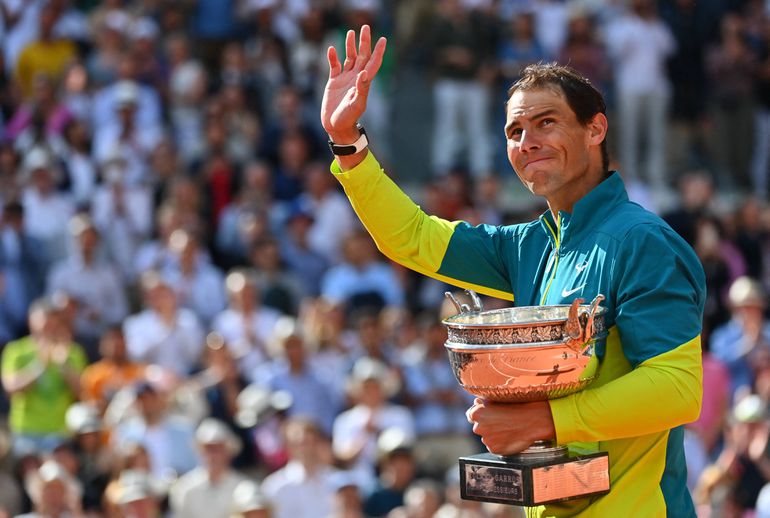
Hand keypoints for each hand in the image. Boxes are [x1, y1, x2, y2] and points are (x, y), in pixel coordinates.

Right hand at [320, 25, 386, 142]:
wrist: (335, 125)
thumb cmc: (348, 118)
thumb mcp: (356, 104)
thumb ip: (361, 89)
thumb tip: (364, 73)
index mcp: (363, 82)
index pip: (373, 63)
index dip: (378, 52)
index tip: (383, 39)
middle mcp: (355, 78)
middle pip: (362, 56)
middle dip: (364, 42)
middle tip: (366, 27)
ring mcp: (345, 79)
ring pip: (349, 58)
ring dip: (350, 46)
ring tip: (350, 33)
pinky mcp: (334, 82)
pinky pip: (334, 65)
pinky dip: (333, 57)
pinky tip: (332, 49)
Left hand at [466, 398, 555, 454]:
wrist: (533, 420)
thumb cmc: (516, 406)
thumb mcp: (497, 399)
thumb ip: (483, 403)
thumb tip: (476, 403)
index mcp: (476, 413)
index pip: (470, 416)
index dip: (481, 416)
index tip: (489, 416)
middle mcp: (478, 427)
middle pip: (478, 428)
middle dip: (487, 426)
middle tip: (502, 423)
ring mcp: (486, 440)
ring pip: (487, 438)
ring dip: (494, 435)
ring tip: (508, 429)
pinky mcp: (494, 449)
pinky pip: (494, 447)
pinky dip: (500, 444)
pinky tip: (509, 437)